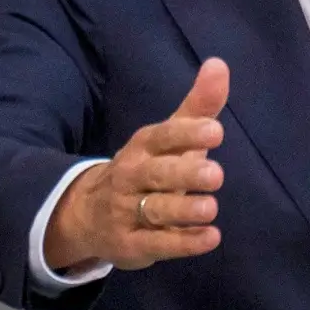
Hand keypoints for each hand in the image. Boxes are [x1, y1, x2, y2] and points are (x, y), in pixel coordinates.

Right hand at [44, 58, 228, 271]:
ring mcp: (127, 212)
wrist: (89, 214)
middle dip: (185, 174)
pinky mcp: (131, 245)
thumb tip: (219, 64)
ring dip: (183, 210)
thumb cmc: (147, 168)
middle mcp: (131, 177)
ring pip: (155, 211)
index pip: (162, 136)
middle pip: (157, 174)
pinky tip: (210, 238)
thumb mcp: (170, 137)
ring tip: (211, 208)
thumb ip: (198, 106)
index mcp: (143, 146)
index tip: (216, 130)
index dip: (187, 133)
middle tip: (215, 174)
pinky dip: (183, 243)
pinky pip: (157, 245)